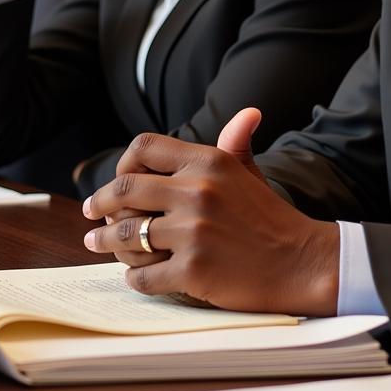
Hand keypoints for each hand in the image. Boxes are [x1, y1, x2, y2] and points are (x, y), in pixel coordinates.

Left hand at [81, 109, 339, 315]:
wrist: (300, 262)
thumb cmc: (270, 217)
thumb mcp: (250, 173)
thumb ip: (235, 144)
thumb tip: (247, 113)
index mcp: (208, 161)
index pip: (144, 147)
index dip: (122, 163)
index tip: (116, 181)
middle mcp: (197, 190)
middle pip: (126, 188)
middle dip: (99, 202)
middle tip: (90, 213)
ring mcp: (193, 231)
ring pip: (128, 234)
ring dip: (106, 241)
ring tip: (97, 244)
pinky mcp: (193, 270)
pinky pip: (143, 275)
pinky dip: (133, 277)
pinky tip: (133, 275)